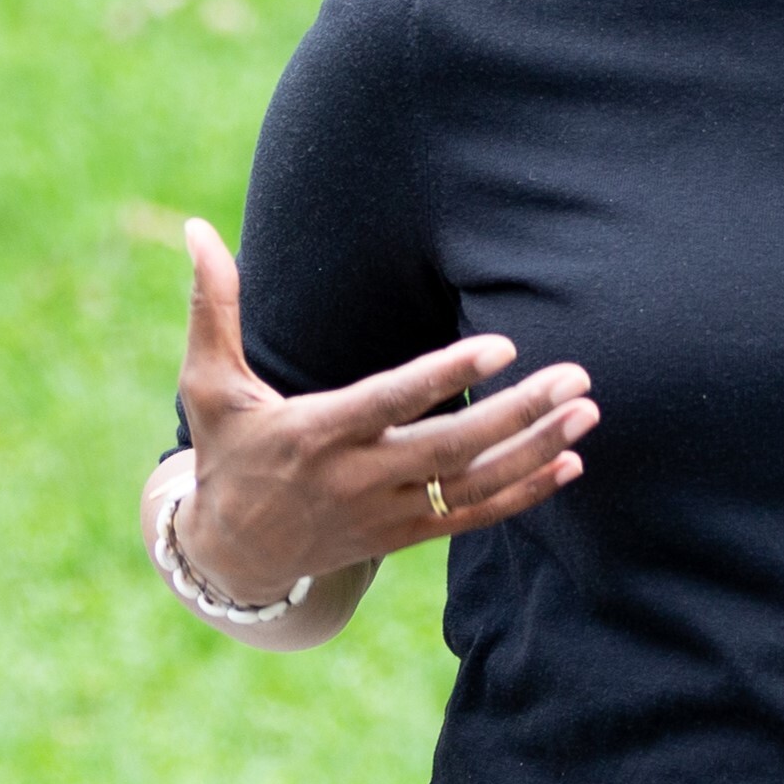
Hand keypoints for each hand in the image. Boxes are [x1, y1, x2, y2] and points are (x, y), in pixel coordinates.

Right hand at [172, 218, 593, 597]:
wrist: (233, 556)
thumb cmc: (227, 453)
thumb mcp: (207, 384)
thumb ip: (213, 305)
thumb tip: (196, 227)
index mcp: (317, 432)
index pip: (393, 401)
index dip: (448, 377)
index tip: (503, 345)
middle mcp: (358, 477)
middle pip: (453, 447)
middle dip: (519, 413)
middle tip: (575, 377)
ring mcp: (386, 513)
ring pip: (473, 484)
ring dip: (536, 450)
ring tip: (587, 414)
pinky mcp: (404, 535)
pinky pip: (474, 518)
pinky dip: (524, 494)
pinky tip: (569, 465)